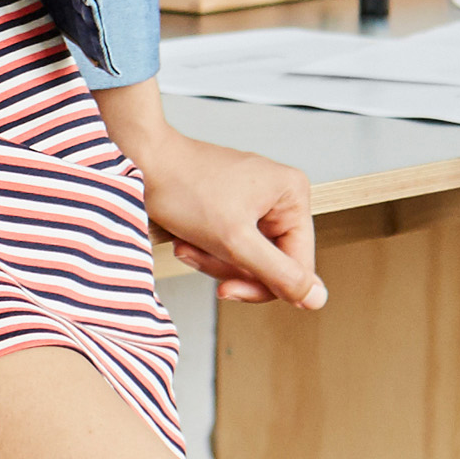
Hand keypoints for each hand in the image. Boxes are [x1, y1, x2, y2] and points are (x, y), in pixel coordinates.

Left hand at [92, 82, 325, 308]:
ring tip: (188, 245)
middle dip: (230, 267)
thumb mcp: (235, 241)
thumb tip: (318, 298)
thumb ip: (279, 273)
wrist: (141, 159)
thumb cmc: (183, 187)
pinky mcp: (234, 206)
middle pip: (271, 263)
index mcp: (293, 195)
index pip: (297, 266)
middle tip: (200, 256)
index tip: (227, 289)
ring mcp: (257, 200)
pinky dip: (207, 249)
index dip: (263, 286)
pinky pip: (231, 245)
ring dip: (214, 260)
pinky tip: (186, 240)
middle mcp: (281, 195)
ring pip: (248, 258)